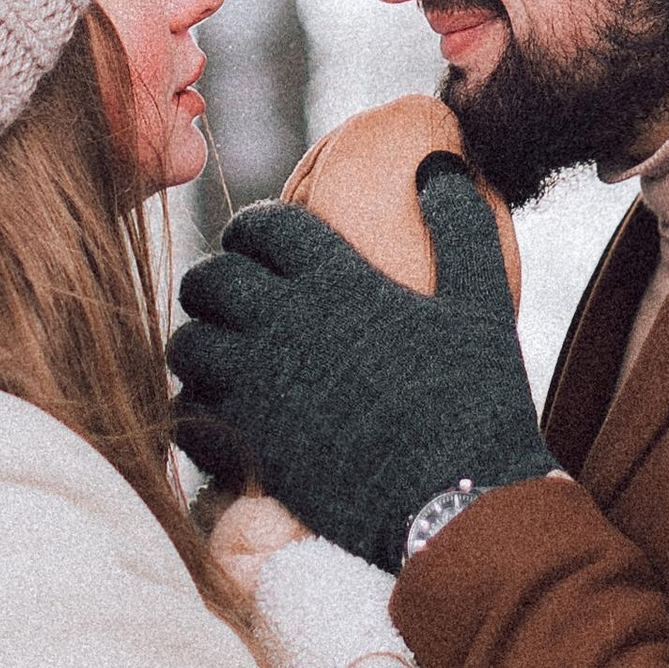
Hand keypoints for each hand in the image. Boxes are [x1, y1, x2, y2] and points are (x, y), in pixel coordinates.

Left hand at [169, 158, 550, 571]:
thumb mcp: (481, 302)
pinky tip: (215, 415)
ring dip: (196, 343)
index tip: (255, 243)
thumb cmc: (474, 400)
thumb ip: (460, 226)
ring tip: (216, 353)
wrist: (457, 504)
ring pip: (187, 345)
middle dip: (211, 281)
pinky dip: (193, 410)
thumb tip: (437, 164)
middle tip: (225, 296)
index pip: (264, 227)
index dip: (253, 229)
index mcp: (337, 281)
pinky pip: (188, 415)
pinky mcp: (248, 448)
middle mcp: (285, 325)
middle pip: (211, 279)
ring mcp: (259, 388)